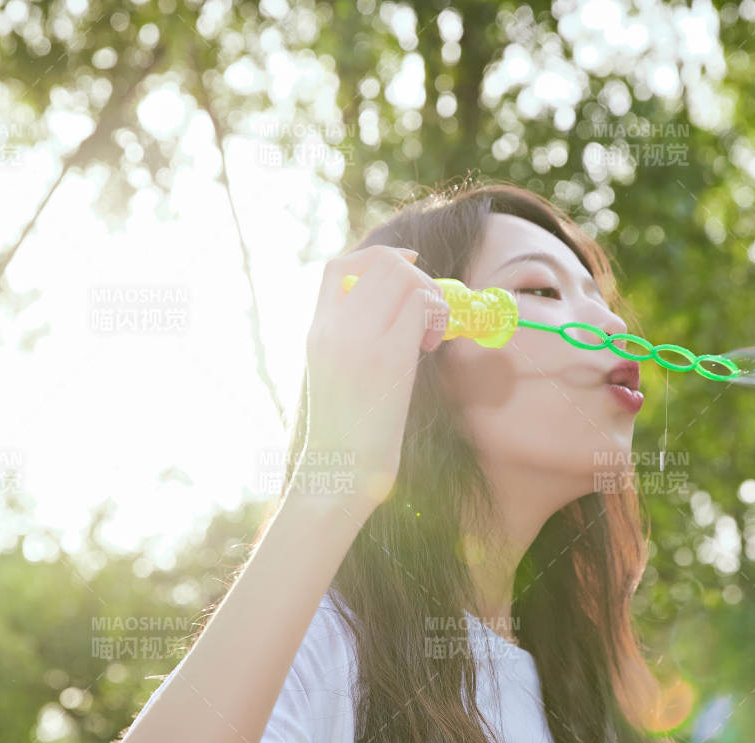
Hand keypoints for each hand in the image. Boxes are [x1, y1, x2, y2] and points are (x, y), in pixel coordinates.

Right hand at [296, 245, 448, 513]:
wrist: (339, 473)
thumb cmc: (345, 434)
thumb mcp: (334, 376)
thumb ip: (352, 340)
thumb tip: (395, 314)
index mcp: (317, 331)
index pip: (338, 267)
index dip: (377, 258)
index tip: (406, 271)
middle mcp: (334, 328)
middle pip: (379, 262)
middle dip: (415, 276)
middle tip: (426, 314)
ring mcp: (359, 340)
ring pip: (404, 276)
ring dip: (430, 295)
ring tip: (431, 334)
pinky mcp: (388, 358)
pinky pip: (421, 307)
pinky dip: (437, 316)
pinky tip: (432, 346)